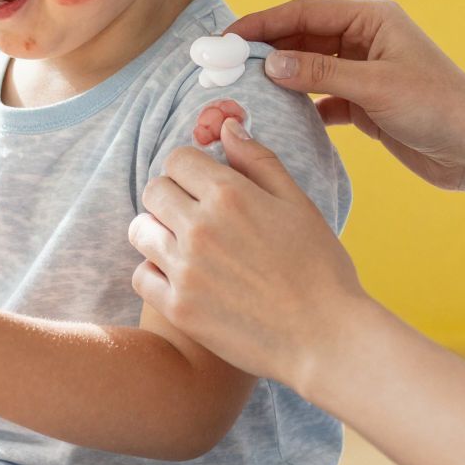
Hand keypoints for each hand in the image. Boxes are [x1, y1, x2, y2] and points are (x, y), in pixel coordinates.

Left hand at [130, 117, 373, 390]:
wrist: (325, 337)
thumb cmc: (319, 267)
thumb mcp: (297, 203)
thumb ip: (258, 160)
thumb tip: (227, 126)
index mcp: (230, 195)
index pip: (177, 159)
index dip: (190, 169)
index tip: (203, 185)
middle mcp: (200, 227)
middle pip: (154, 190)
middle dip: (171, 196)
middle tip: (193, 216)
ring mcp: (185, 269)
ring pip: (139, 230)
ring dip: (157, 231)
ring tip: (184, 245)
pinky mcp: (179, 307)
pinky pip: (141, 275)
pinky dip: (155, 273)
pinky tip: (181, 277)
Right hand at [231, 0, 464, 193]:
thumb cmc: (439, 108)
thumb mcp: (375, 86)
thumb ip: (320, 72)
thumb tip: (270, 62)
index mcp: (372, 18)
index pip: (303, 12)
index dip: (262, 23)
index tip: (226, 40)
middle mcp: (366, 39)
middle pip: (302, 37)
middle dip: (264, 50)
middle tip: (223, 67)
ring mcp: (365, 71)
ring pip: (309, 67)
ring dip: (279, 78)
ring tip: (241, 91)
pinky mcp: (366, 103)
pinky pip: (321, 97)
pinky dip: (300, 105)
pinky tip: (277, 117)